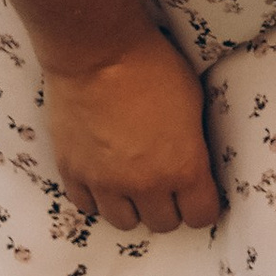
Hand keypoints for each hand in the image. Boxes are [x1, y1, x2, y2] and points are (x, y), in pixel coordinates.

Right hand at [43, 31, 222, 232]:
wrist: (97, 51)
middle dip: (169, 207)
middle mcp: (144, 184)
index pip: (201, 217)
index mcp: (183, 167)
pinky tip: (104, 178)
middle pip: (163, 224)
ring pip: (124, 223)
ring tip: (134, 183)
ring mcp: (104, 181)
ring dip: (133, 207)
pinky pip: (87, 206)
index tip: (199, 195)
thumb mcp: (193, 103)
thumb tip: (193, 163)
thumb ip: (193, 144)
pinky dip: (98, 198)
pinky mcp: (73, 171)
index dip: (203, 207)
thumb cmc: (152, 67)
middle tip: (166, 185)